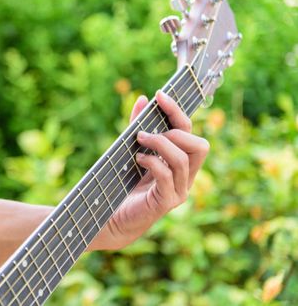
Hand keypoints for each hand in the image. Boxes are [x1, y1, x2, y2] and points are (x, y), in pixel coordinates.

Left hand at [92, 91, 209, 249]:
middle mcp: (185, 177)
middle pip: (200, 146)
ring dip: (160, 144)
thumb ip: (138, 125)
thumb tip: (143, 99)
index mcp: (180, 162)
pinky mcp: (166, 202)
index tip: (159, 95)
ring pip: (184, 159)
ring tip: (139, 140)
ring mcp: (178, 191)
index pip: (190, 133)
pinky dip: (153, 162)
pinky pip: (167, 177)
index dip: (177, 112)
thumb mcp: (131, 149)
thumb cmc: (122, 183)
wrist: (111, 217)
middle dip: (175, 130)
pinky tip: (137, 159)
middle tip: (146, 131)